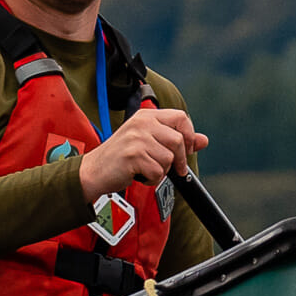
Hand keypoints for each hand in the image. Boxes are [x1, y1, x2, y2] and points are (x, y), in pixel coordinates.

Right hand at [75, 103, 204, 198]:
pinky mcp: (133, 156)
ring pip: (169, 159)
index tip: (186, 149)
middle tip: (174, 169)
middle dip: (179, 159)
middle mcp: (141, 123)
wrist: (93, 171)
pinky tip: (139, 175)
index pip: (181, 117)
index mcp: (146, 116)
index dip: (189, 135)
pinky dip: (152, 180)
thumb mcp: (148, 142)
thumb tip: (203, 140)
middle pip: (178, 140)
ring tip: (145, 169)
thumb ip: (176, 139)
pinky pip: (157, 172)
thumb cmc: (120, 157)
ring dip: (161, 171)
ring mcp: (136, 138)